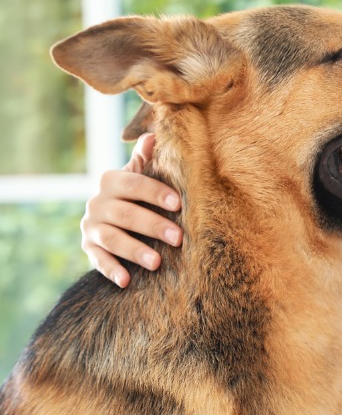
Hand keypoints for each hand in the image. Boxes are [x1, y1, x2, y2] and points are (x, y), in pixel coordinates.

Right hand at [80, 133, 182, 287]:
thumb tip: (154, 133)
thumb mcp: (139, 175)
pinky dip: (111, 270)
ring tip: (157, 262)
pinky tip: (126, 281)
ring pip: (112, 238)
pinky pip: (97, 260)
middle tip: (179, 238)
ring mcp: (91, 226)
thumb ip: (146, 159)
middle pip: (126, 214)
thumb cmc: (136, 195)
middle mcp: (97, 203)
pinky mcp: (89, 248)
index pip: (133, 183)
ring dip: (135, 250)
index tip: (178, 203)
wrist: (110, 218)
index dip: (155, 192)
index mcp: (112, 181)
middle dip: (153, 225)